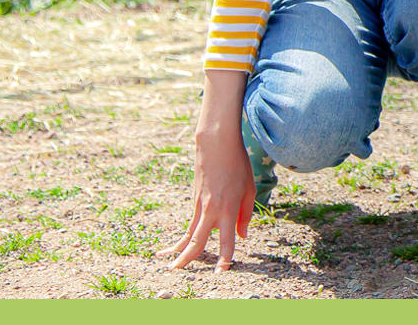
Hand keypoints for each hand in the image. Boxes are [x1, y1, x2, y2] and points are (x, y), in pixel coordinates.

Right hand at [161, 121, 254, 269]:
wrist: (216, 145)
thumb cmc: (237, 165)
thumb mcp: (249, 189)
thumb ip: (245, 215)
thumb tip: (241, 236)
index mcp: (227, 208)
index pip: (227, 239)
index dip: (225, 258)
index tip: (221, 273)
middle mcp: (210, 210)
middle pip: (196, 240)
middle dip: (186, 258)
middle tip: (175, 272)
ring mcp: (199, 205)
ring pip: (188, 232)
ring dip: (178, 249)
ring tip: (168, 263)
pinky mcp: (194, 200)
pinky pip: (191, 222)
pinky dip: (184, 234)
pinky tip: (178, 244)